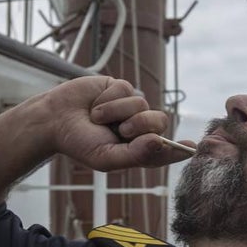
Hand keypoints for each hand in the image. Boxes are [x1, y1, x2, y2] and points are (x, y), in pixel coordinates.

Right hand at [47, 76, 193, 170]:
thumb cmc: (80, 143)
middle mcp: (138, 128)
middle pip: (158, 121)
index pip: (164, 150)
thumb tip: (160, 142)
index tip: (191, 148)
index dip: (179, 149)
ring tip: (97, 117)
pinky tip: (95, 103)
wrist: (55, 120)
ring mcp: (131, 107)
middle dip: (142, 124)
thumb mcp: (107, 158)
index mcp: (138, 149)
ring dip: (117, 111)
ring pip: (141, 104)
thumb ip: (135, 154)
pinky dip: (108, 98)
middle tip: (121, 130)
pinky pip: (125, 89)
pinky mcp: (120, 88)